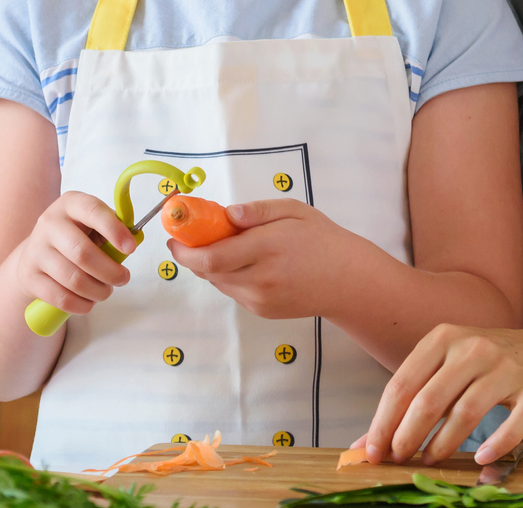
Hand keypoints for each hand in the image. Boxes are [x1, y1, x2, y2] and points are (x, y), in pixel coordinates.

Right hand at [8, 190, 137, 316]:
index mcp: (70, 204)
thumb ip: (112, 230)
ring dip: (98, 291)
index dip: (114, 230)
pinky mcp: (29, 276)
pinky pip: (61, 298)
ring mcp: (36, 250)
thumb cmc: (74, 238)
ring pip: (74, 279)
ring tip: (105, 291)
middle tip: (123, 279)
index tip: (131, 248)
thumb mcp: (91, 225)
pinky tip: (89, 302)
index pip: (93, 211)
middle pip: (82, 253)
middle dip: (110, 272)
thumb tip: (133, 240)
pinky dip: (81, 305)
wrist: (35, 255)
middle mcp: (49, 223)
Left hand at [165, 199, 380, 321]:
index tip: (174, 237)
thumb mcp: (294, 211)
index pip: (210, 257)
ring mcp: (260, 300)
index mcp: (266, 249)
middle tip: (188, 239)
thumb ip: (258, 211)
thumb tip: (226, 214)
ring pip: (218, 283)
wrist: (348, 281)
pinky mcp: (262, 311)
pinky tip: (245, 262)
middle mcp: (259, 279)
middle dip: (191, 256)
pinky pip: (234, 291)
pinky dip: (229, 276)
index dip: (185, 250)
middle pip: (208, 273)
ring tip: (224, 246)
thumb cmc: (322, 239)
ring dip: (211, 265)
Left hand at [362, 324, 522, 465]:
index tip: (372, 451)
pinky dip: (497, 445)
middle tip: (398, 459)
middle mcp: (473, 348)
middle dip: (407, 435)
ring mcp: (505, 366)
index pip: (402, 383)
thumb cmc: (484, 365)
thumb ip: (410, 399)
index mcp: (443, 338)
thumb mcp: (445, 368)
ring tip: (430, 459)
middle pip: (430, 399)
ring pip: (466, 411)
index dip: (383, 421)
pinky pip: (514, 423)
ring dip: (443, 443)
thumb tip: (365, 443)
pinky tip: (481, 459)